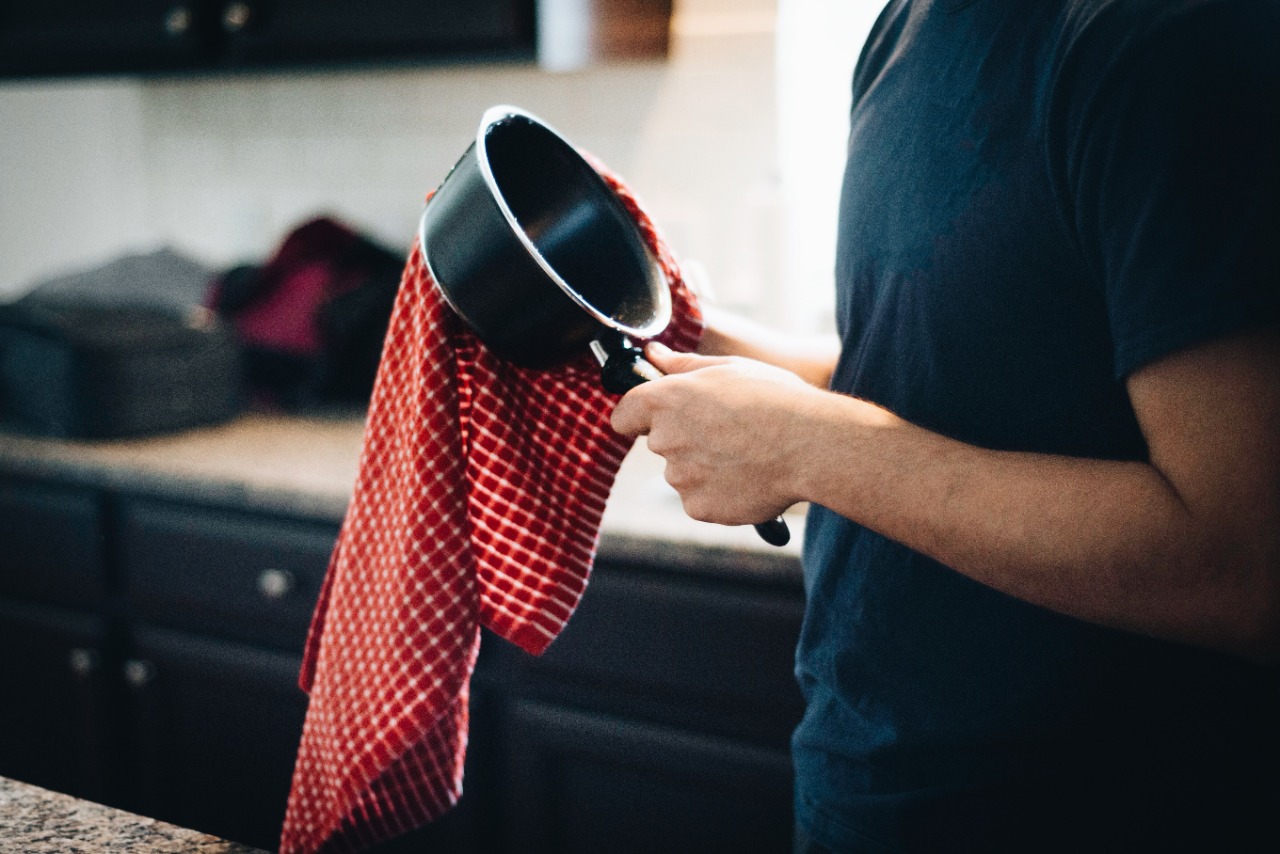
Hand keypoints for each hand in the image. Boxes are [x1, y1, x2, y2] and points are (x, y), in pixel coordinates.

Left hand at [610, 342, 822, 525]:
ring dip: (704, 467)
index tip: (653, 417)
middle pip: (660, 443)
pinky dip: (718, 494)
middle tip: (727, 431)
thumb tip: (653, 355)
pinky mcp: (699, 508)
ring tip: (745, 454)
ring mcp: (680, 478)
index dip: (637, 416)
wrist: (811, 445)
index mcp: (666, 400)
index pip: (624, 414)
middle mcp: (665, 439)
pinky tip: (747, 478)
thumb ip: (682, 365)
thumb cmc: (775, 399)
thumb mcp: (729, 368)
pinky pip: (700, 500)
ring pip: (682, 473)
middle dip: (685, 439)